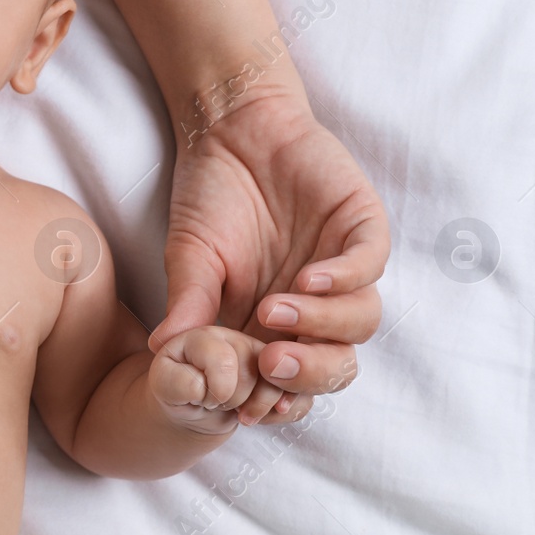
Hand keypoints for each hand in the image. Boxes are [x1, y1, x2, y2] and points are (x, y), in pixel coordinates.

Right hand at [149, 91, 388, 422]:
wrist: (231, 128)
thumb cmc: (209, 196)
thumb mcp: (189, 258)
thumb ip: (188, 306)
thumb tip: (165, 356)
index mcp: (275, 326)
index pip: (292, 381)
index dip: (277, 399)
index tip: (248, 406)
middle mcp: (316, 306)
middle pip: (336, 363)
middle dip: (309, 372)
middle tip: (271, 363)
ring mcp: (344, 268)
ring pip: (361, 321)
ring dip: (322, 325)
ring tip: (274, 308)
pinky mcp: (362, 228)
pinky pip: (369, 267)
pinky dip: (345, 280)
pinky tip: (310, 279)